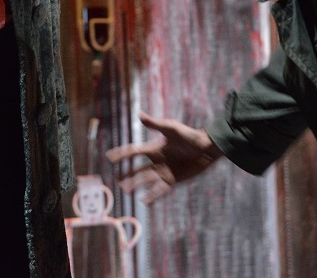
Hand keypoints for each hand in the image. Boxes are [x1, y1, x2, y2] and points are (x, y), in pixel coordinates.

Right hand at [105, 112, 223, 203]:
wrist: (207, 149)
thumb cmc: (189, 135)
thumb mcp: (171, 128)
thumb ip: (155, 124)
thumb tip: (139, 115)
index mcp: (154, 147)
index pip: (134, 151)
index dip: (122, 154)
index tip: (109, 157)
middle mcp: (157, 160)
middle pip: (138, 169)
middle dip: (126, 173)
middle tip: (115, 179)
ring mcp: (164, 171)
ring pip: (146, 180)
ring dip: (136, 185)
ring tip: (125, 190)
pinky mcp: (173, 180)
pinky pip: (160, 190)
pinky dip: (152, 196)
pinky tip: (144, 201)